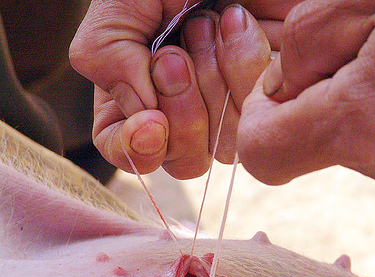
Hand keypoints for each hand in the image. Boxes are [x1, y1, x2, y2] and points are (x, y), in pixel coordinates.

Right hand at [69, 1, 279, 177]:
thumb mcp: (116, 13)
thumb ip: (108, 64)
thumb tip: (148, 123)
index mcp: (137, 102)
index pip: (132, 154)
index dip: (139, 148)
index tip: (151, 120)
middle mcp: (182, 115)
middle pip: (187, 161)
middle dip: (183, 107)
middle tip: (178, 51)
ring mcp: (226, 109)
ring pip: (228, 145)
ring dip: (215, 81)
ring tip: (206, 25)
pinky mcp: (263, 96)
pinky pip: (261, 114)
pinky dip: (247, 68)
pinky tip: (237, 26)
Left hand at [237, 0, 374, 201]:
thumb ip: (304, 45)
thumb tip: (287, 88)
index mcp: (363, 124)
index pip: (262, 155)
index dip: (258, 119)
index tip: (280, 87)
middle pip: (316, 145)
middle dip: (323, 100)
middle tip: (371, 47)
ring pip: (363, 146)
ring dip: (369, 105)